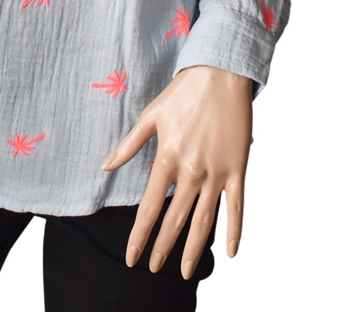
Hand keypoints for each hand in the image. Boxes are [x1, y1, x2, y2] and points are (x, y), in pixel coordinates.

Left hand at [100, 65, 252, 278]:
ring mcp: (217, 172)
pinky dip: (234, 231)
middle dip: (162, 248)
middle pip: (175, 220)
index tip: (132, 258)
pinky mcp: (238, 169)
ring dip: (193, 249)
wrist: (222, 73)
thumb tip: (106, 166)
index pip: (149, 209)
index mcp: (168, 159)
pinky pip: (237, 207)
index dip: (139, 237)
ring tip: (184, 272)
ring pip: (204, 221)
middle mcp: (192, 171)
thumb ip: (129, 145)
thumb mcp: (151, 115)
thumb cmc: (185, 91)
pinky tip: (231, 252)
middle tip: (154, 269)